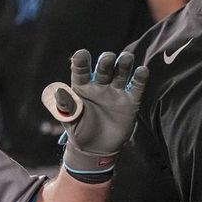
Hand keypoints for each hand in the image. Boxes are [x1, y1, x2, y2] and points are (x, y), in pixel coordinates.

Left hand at [47, 50, 147, 173]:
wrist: (96, 148)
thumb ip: (66, 105)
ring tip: (127, 57)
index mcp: (80, 87)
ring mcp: (115, 92)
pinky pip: (136, 87)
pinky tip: (142, 70)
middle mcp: (98, 85)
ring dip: (124, 65)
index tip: (81, 54)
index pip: (80, 71)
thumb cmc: (78, 130)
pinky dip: (140, 78)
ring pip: (120, 74)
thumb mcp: (69, 119)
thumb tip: (58, 91)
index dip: (81, 62)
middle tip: (108, 58)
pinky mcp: (130, 101)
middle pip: (103, 70)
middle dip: (105, 62)